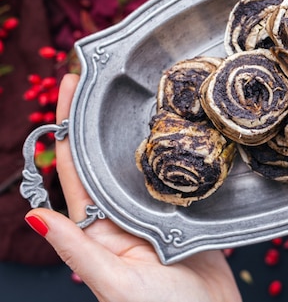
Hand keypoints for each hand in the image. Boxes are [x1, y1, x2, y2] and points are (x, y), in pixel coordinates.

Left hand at [25, 74, 241, 301]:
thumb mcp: (115, 283)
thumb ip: (77, 250)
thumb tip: (33, 216)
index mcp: (99, 229)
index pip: (74, 168)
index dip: (65, 126)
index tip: (68, 84)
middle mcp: (123, 215)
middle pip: (105, 156)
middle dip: (99, 116)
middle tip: (103, 74)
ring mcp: (155, 211)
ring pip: (141, 161)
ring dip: (136, 127)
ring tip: (139, 90)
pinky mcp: (185, 212)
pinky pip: (176, 174)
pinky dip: (174, 148)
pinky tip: (180, 126)